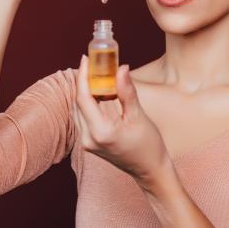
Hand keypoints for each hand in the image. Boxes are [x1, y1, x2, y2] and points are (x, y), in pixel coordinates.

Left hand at [73, 54, 171, 185]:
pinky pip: (83, 117)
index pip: (83, 98)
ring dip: (85, 90)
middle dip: (84, 80)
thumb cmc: (148, 145)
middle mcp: (89, 138)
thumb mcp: (139, 116)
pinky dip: (88, 102)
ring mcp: (87, 142)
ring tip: (95, 73)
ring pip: (78, 109)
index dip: (83, 76)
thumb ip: (126, 92)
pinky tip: (97, 91)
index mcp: (100, 132)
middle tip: (93, 62)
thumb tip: (121, 68)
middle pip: (78, 102)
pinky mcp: (90, 142)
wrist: (150, 169)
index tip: (86, 59)